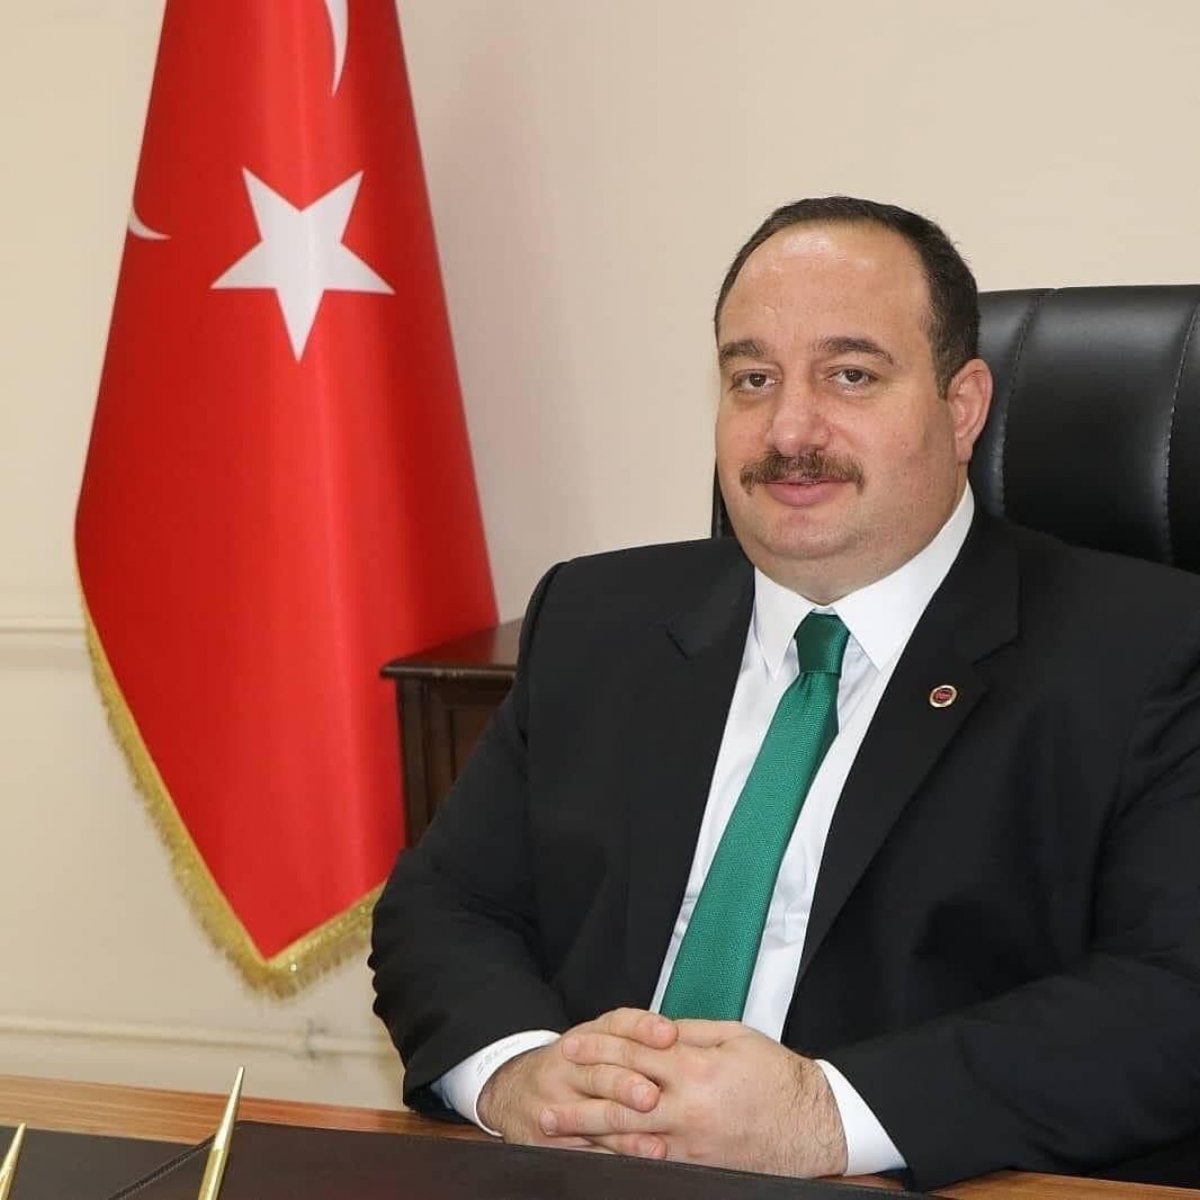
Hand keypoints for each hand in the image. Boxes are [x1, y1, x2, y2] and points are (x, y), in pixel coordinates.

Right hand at [477, 1008, 675, 1154]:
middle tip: (652, 1095)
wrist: (512, 1092)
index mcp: (585, 1038)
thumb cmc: (572, 1067)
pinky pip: (585, 1151)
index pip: (615, 1025)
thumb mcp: (594, 1041)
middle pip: (600, 1073)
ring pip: (593, 1118)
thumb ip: (634, 1038)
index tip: (668, 1035)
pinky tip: (633, 1162)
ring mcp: (555, 1104)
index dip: (643, 1028)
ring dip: (625, 1134)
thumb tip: (681, 1037)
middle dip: (627, 1085)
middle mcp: (567, 1067)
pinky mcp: (550, 1141)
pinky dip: (613, 1158)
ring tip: (654, 1143)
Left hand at [545, 1019, 847, 1176]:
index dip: (598, 1047)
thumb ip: (687, 1033)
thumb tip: (652, 1028)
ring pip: (629, 1137)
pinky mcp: (698, 1167)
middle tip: (547, 1094)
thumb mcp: (733, 1035)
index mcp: (696, 1068)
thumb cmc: (776, 1074)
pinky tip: (597, 1155)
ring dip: (588, 1131)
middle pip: (621, 1099)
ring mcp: (691, 1144)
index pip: (634, 1052)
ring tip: (556, 1128)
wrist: (812, 1123)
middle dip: (580, 1095)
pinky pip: (650, 1162)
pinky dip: (620, 1158)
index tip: (571, 1045)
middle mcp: (688, 1108)